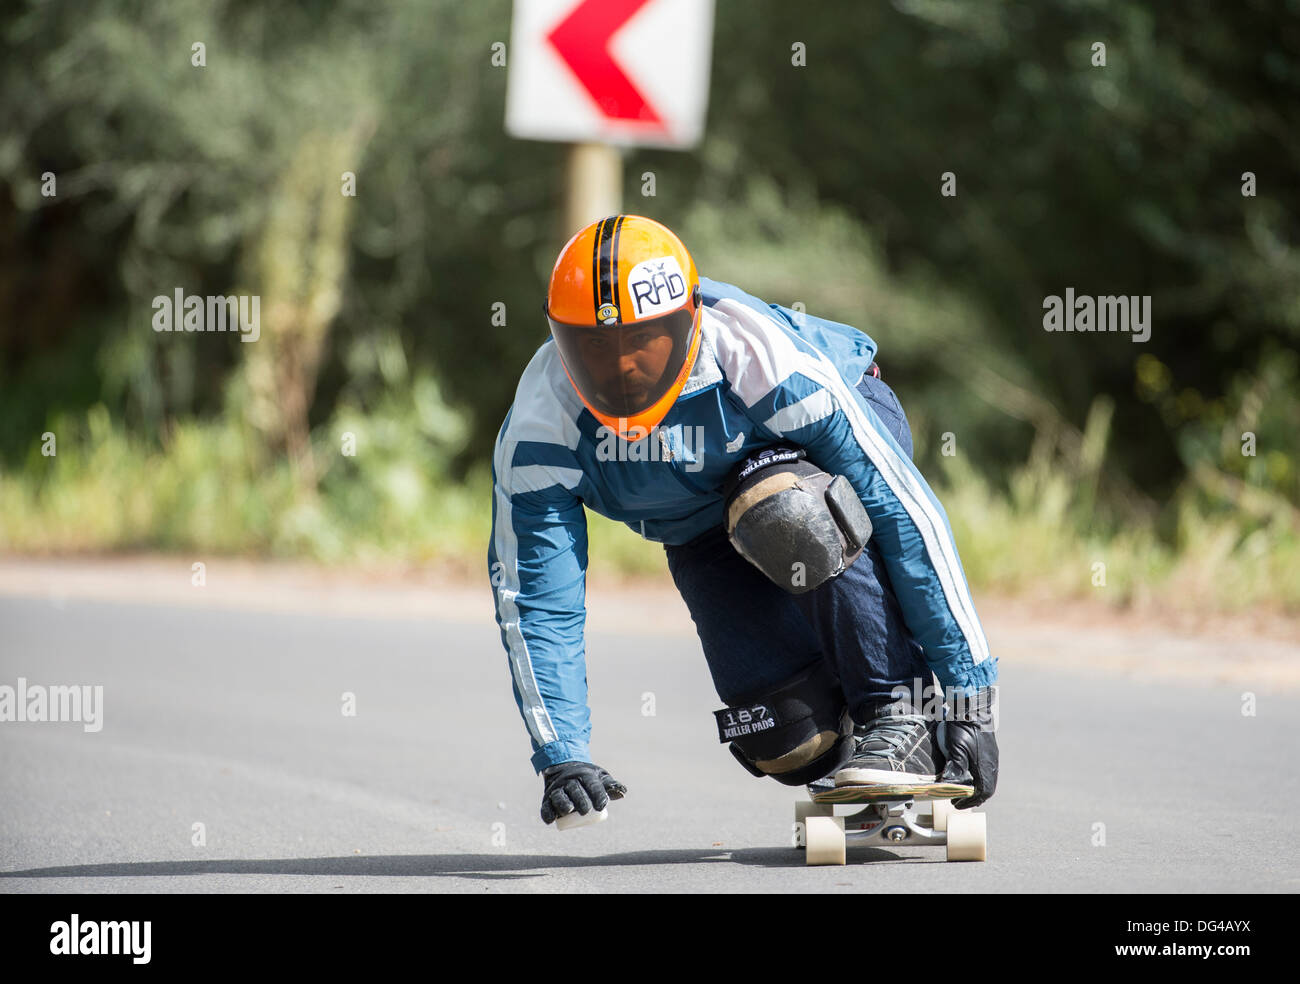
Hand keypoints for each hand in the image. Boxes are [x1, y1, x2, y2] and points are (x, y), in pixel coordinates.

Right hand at [539, 761, 626, 823]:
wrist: (563, 768)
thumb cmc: (586, 778)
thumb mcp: (599, 777)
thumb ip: (611, 785)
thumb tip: (622, 793)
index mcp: (584, 775)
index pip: (592, 784)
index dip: (597, 794)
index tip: (602, 806)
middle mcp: (569, 780)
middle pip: (575, 789)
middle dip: (580, 799)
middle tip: (586, 811)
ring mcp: (557, 789)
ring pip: (559, 796)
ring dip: (563, 803)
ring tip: (568, 810)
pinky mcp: (547, 799)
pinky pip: (545, 806)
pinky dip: (547, 813)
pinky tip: (551, 820)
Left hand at [939, 687, 998, 808]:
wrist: (971, 707)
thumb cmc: (962, 728)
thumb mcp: (955, 749)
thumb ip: (955, 768)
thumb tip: (948, 786)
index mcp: (985, 766)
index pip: (983, 792)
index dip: (970, 801)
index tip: (956, 804)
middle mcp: (991, 763)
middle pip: (987, 788)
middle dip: (973, 797)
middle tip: (958, 800)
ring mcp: (992, 756)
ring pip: (987, 779)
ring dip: (976, 787)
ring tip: (962, 790)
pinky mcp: (989, 749)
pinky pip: (987, 769)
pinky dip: (978, 777)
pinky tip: (968, 774)